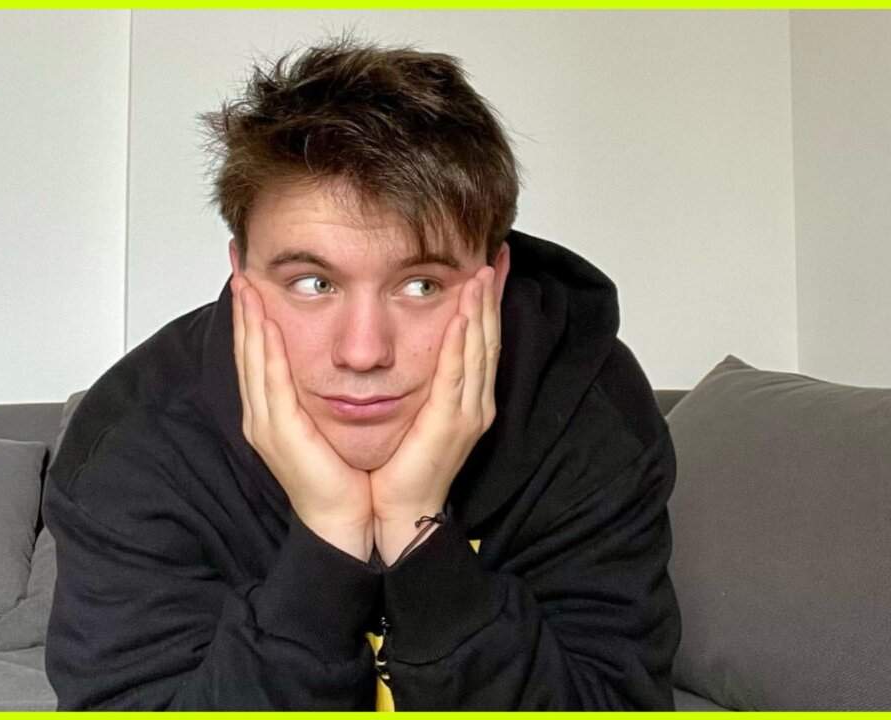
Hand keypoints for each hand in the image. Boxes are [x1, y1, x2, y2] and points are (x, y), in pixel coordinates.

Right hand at [231, 274, 373, 559]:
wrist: (344, 518)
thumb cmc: (343, 473)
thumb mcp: (329, 421)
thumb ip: (322, 391)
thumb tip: (334, 359)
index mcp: (273, 411)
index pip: (258, 352)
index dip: (251, 314)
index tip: (250, 278)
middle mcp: (261, 414)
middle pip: (247, 349)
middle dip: (242, 306)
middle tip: (238, 266)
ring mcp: (265, 423)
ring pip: (253, 359)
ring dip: (248, 319)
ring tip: (245, 282)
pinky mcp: (278, 433)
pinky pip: (270, 383)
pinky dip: (266, 350)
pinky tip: (264, 324)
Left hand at [370, 265, 500, 561]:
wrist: (394, 512)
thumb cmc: (395, 466)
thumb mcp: (409, 413)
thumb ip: (416, 382)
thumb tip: (402, 347)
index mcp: (465, 399)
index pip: (480, 340)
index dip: (486, 302)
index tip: (488, 266)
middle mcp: (475, 403)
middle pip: (488, 337)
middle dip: (492, 295)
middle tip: (496, 255)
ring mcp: (468, 414)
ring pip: (479, 350)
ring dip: (481, 309)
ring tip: (482, 273)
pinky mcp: (452, 424)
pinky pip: (458, 376)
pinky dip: (462, 344)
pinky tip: (463, 316)